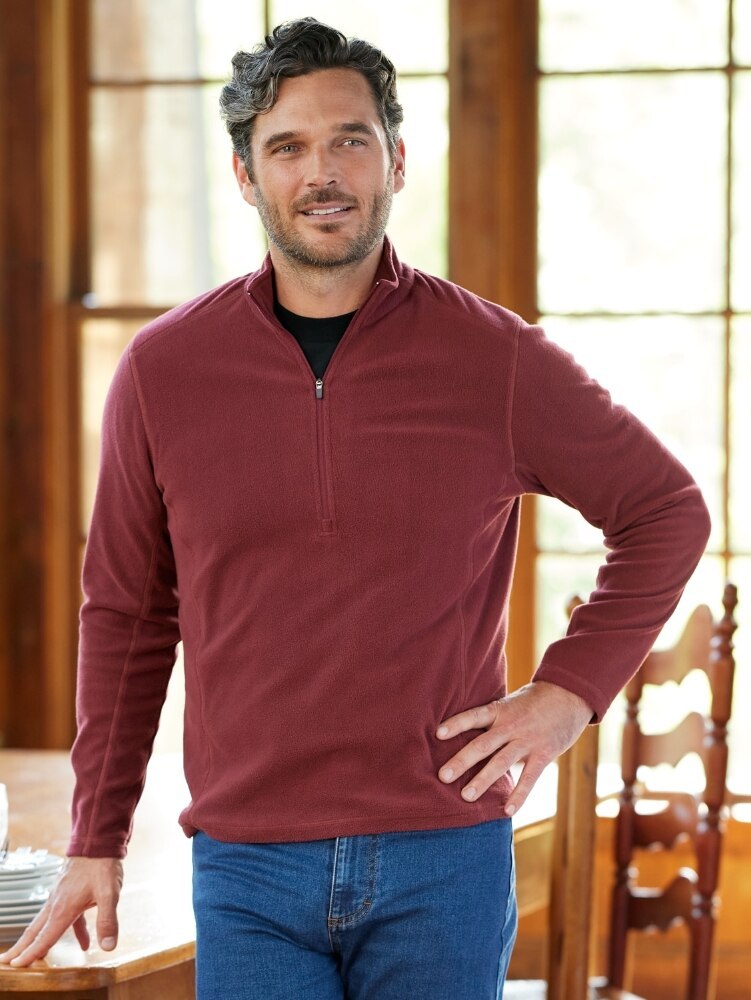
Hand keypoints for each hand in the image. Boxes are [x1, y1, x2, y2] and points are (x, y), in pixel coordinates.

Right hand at [0, 856, 122, 966]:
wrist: (98, 840)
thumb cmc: (101, 865)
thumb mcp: (110, 894)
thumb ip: (107, 921)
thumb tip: (108, 947)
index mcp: (63, 908)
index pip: (44, 937)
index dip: (31, 954)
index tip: (17, 966)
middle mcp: (56, 904)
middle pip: (35, 931)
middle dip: (21, 948)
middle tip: (6, 962)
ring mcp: (60, 897)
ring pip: (45, 923)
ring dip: (39, 940)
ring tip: (34, 956)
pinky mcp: (67, 892)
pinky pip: (64, 916)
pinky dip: (71, 930)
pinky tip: (85, 942)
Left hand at [436, 680, 593, 813]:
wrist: (569, 695)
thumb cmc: (533, 700)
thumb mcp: (510, 702)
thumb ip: (491, 718)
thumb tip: (464, 733)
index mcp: (499, 710)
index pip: (474, 716)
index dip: (456, 724)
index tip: (437, 734)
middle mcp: (511, 725)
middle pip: (483, 744)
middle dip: (462, 761)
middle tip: (443, 776)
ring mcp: (527, 741)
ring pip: (501, 763)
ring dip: (483, 781)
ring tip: (465, 796)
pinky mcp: (544, 754)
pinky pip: (529, 778)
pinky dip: (518, 795)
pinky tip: (506, 811)